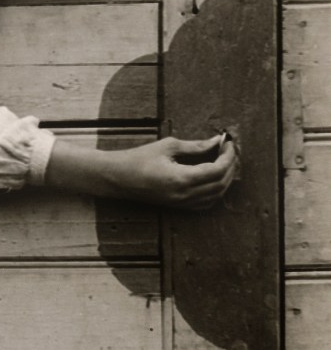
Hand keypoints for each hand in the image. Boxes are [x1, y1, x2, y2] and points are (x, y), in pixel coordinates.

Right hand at [100, 135, 237, 208]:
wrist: (119, 178)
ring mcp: (183, 204)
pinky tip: (214, 176)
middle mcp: (185, 195)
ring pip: (217, 195)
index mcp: (182, 179)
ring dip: (225, 178)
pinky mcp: (180, 207)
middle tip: (229, 149)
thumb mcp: (167, 146)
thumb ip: (194, 146)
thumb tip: (215, 142)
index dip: (227, 156)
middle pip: (220, 184)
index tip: (228, 142)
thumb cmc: (139, 158)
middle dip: (230, 165)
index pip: (217, 170)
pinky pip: (207, 202)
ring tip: (225, 160)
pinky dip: (216, 189)